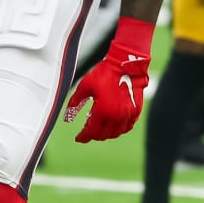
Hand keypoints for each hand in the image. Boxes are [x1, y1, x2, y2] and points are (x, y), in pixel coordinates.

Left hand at [65, 17, 151, 142]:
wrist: (125, 63)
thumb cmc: (104, 73)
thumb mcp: (84, 86)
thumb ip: (75, 102)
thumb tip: (67, 116)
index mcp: (102, 111)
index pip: (91, 132)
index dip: (83, 137)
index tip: (78, 138)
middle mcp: (116, 116)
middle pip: (103, 135)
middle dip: (94, 136)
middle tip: (88, 132)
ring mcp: (128, 115)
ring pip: (116, 133)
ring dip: (106, 134)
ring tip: (99, 129)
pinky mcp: (136, 111)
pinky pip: (127, 127)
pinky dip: (119, 129)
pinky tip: (114, 126)